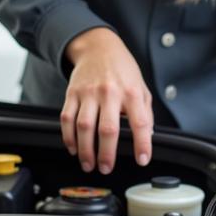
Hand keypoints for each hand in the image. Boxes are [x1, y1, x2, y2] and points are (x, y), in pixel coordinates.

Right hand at [61, 27, 152, 173]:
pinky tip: (73, 148)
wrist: (98, 46)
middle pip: (108, 129)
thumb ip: (145, 112)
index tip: (142, 160)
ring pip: (84, 127)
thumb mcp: (141, 87)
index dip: (142, 144)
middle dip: (106, 154)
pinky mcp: (72, 93)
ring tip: (88, 164)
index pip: (140, 122)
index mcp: (132, 92)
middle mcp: (110, 93)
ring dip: (85, 150)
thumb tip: (148, 137)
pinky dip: (68, 137)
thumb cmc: (123, 70)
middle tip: (106, 169)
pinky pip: (67, 118)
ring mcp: (89, 93)